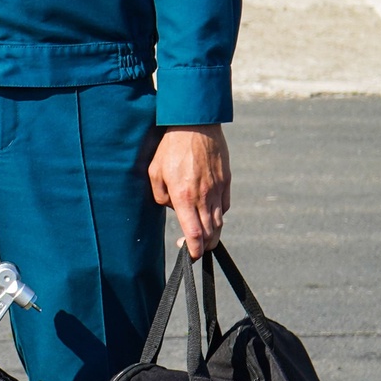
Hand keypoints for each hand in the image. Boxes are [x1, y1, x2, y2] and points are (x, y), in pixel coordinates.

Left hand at [149, 124, 231, 257]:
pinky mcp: (226, 181)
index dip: (195, 250)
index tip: (191, 256)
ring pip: (220, 221)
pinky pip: (224, 205)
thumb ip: (161, 196)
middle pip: (211, 233)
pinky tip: (209, 213)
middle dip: (204, 247)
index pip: (194, 233)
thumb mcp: (154, 173)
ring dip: (213, 233)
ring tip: (203, 236)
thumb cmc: (169, 148)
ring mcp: (217, 189)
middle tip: (196, 249)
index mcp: (184, 196)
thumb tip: (173, 208)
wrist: (194, 124)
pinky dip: (218, 214)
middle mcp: (204, 196)